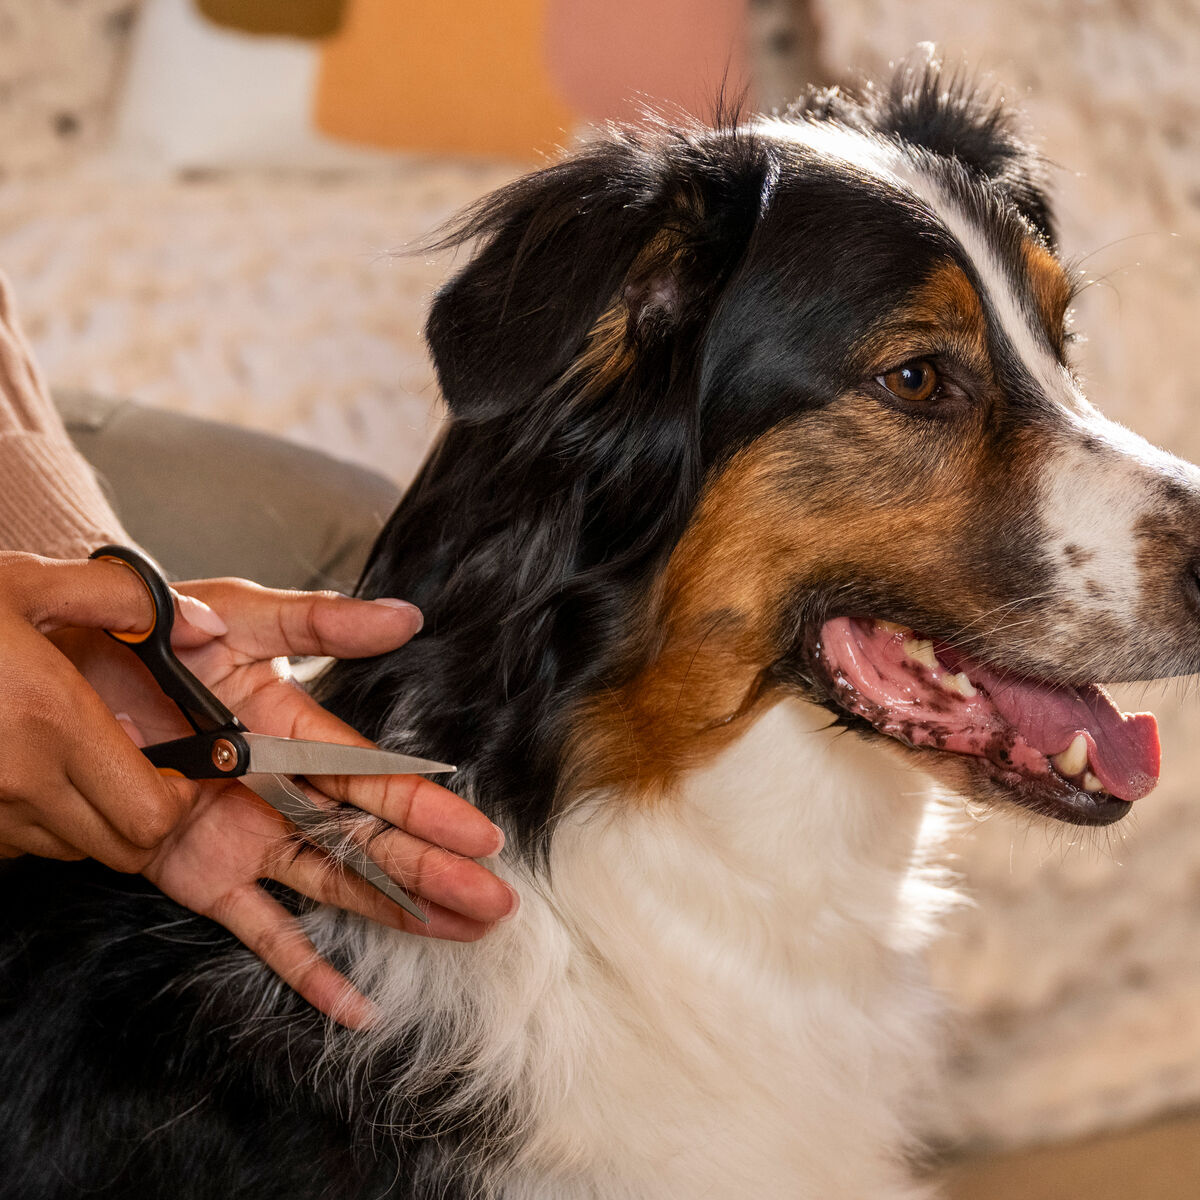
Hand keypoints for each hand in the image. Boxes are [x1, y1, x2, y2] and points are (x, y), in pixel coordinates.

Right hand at [0, 551, 201, 863]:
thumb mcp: (29, 584)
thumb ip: (126, 600)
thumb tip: (202, 624)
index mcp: (51, 720)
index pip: (151, 814)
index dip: (179, 795)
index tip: (179, 763)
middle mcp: (18, 779)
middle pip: (123, 848)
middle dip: (147, 816)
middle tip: (142, 767)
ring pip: (73, 850)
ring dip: (93, 818)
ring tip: (77, 759)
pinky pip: (20, 844)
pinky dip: (41, 819)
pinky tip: (30, 767)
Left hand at [3, 552, 513, 1026]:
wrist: (71, 673)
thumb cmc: (160, 638)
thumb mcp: (242, 619)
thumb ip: (319, 625)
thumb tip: (404, 617)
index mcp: (301, 734)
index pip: (376, 779)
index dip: (429, 809)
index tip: (481, 837)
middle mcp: (288, 794)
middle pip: (372, 840)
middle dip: (435, 873)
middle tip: (495, 902)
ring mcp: (252, 841)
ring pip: (339, 885)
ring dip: (402, 913)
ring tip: (464, 932)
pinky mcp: (206, 879)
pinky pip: (261, 931)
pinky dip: (306, 971)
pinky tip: (354, 1005)